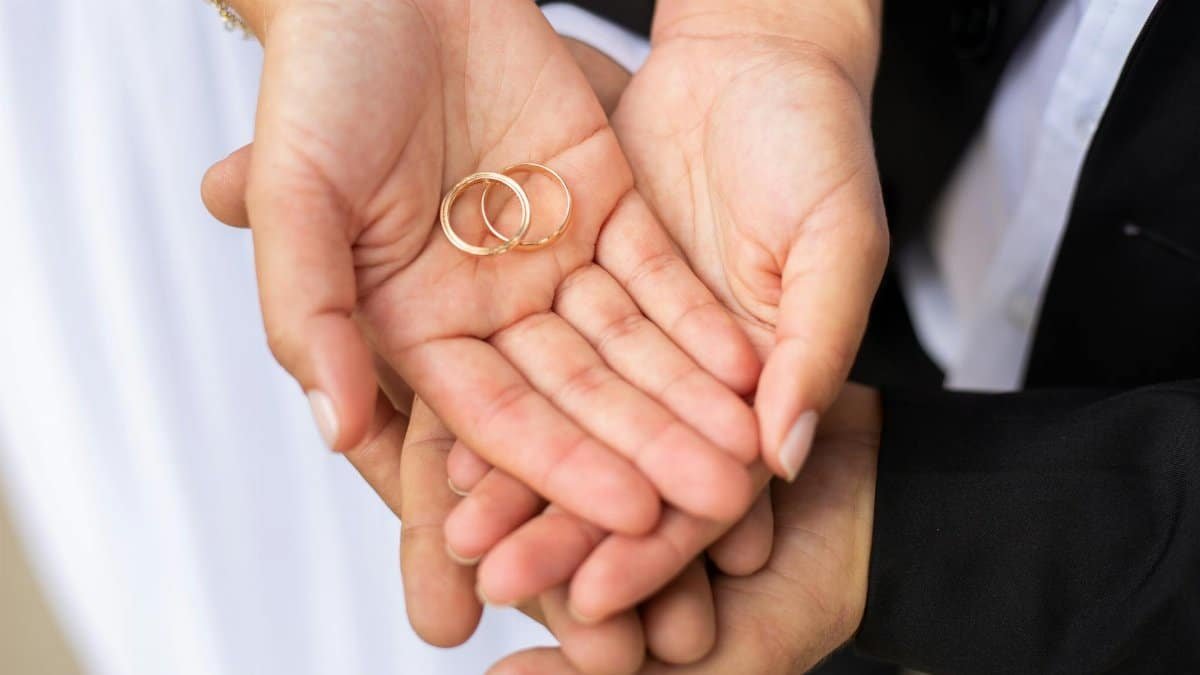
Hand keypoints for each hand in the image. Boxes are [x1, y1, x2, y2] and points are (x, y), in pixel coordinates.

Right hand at [218, 0, 764, 533]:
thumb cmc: (322, 78)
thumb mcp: (292, 192)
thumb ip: (307, 312)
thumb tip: (335, 428)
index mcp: (412, 323)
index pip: (498, 417)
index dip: (564, 468)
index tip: (632, 515)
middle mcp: (486, 306)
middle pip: (579, 395)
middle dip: (648, 449)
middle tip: (717, 500)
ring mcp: (548, 258)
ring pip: (630, 345)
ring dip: (688, 398)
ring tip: (747, 450)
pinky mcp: (602, 205)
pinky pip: (658, 274)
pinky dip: (699, 319)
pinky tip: (748, 365)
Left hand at [444, 1, 888, 622]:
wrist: (756, 50)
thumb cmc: (820, 142)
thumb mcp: (837, 246)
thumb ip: (815, 350)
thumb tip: (785, 456)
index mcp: (754, 378)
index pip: (698, 482)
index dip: (652, 544)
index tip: (600, 591)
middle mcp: (673, 360)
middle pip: (612, 458)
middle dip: (559, 524)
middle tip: (507, 577)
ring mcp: (613, 312)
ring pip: (559, 406)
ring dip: (513, 471)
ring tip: (465, 527)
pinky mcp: (568, 265)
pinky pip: (525, 335)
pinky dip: (494, 379)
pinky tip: (450, 432)